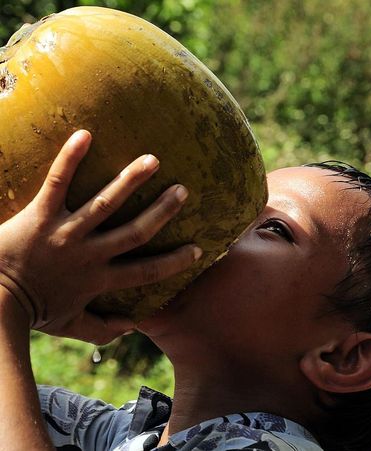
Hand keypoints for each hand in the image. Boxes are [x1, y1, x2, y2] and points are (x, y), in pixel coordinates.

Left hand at [0, 130, 200, 343]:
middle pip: (135, 231)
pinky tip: (85, 134)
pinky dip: (70, 159)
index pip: (147, 272)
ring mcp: (66, 233)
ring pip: (106, 203)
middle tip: (182, 191)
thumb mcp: (68, 325)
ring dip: (131, 180)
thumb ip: (102, 329)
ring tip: (152, 160)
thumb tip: (131, 324)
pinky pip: (57, 183)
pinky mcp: (40, 215)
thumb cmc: (28, 313)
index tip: (198, 250)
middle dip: (162, 211)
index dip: (175, 262)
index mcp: (100, 279)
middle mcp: (90, 255)